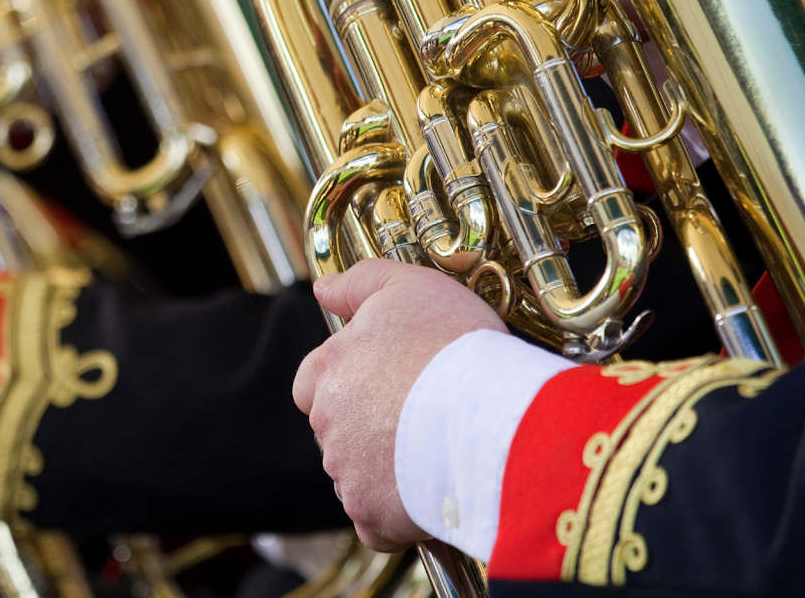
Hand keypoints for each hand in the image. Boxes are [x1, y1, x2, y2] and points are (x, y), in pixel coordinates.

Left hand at [293, 259, 504, 551]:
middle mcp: (327, 424)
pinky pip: (376, 522)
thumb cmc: (454, 348)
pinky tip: (433, 493)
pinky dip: (398, 515)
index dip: (348, 381)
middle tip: (423, 415)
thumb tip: (323, 289)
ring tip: (438, 450)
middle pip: (337, 430)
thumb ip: (360, 282)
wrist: (492, 418)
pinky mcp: (373, 515)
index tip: (388, 380)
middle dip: (368, 426)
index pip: (312, 381)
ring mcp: (347, 474)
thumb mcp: (408, 286)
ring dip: (386, 468)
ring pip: (356, 475)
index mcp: (327, 371)